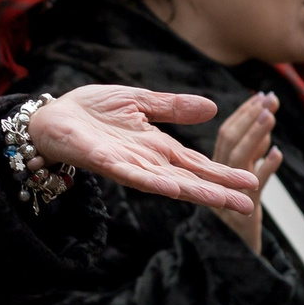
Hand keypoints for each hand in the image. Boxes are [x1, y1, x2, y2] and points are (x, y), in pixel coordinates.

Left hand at [24, 86, 259, 214]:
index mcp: (156, 147)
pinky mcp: (104, 162)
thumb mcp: (139, 101)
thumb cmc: (91, 110)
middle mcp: (146, 161)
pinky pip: (131, 175)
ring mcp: (126, 164)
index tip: (251, 181)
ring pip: (165, 182)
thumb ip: (173, 107)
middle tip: (247, 203)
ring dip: (192, 191)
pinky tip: (171, 187)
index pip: (196, 163)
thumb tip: (213, 108)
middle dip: (217, 190)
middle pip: (188, 179)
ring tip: (220, 200)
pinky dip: (151, 181)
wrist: (52, 116)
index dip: (222, 172)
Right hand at [208, 92, 283, 250]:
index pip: (226, 136)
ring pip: (236, 161)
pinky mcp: (241, 215)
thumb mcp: (245, 184)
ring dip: (254, 136)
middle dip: (249, 119)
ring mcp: (226, 197)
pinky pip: (252, 189)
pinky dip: (265, 170)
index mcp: (212, 172)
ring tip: (271, 117)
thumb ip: (251, 159)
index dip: (243, 115)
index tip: (260, 96)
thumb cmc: (241, 220)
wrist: (235, 259)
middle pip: (228, 143)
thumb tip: (265, 128)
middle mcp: (214, 181)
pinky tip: (278, 154)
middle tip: (269, 100)